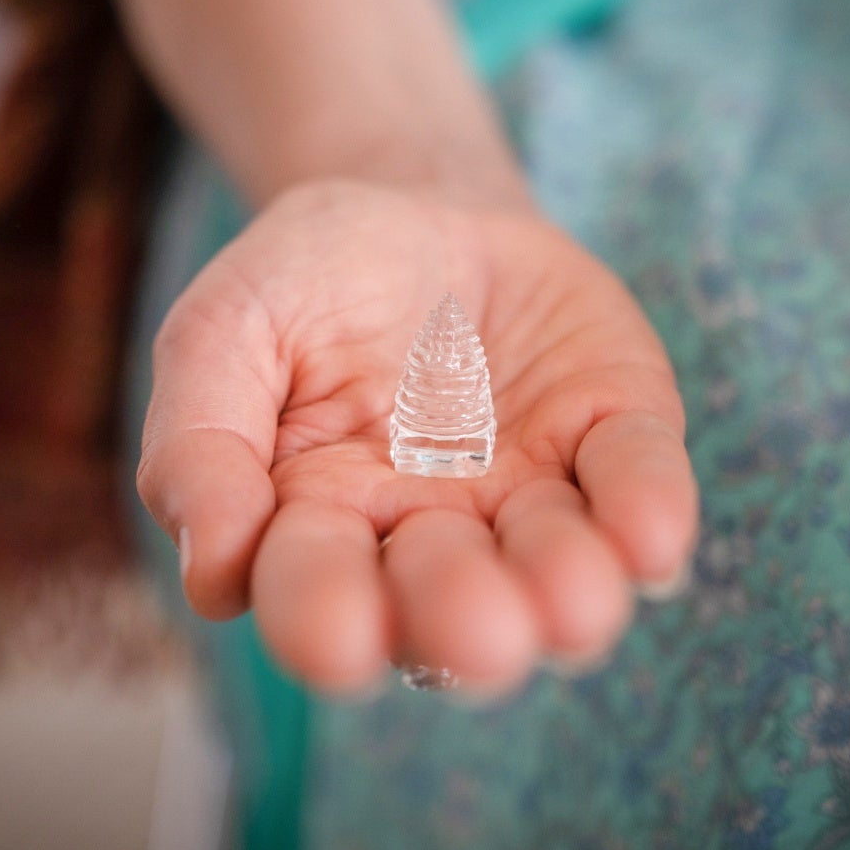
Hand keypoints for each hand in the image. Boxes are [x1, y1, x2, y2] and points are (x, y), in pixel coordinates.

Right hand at [136, 179, 697, 695]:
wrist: (415, 205)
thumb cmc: (304, 285)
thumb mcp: (224, 330)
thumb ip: (199, 438)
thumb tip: (210, 570)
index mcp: (320, 530)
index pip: (316, 596)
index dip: (326, 624)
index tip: (337, 644)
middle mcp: (430, 542)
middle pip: (445, 611)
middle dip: (461, 623)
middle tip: (480, 633)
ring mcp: (531, 500)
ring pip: (557, 580)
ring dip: (568, 597)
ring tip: (573, 602)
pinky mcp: (615, 437)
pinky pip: (640, 486)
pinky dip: (649, 515)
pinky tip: (650, 539)